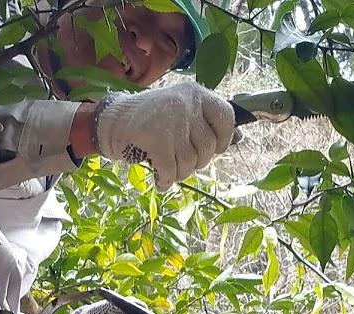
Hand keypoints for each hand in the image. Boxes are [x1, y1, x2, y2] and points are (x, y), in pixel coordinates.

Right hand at [94, 83, 235, 190]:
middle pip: (206, 148)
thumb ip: (207, 123)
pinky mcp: (155, 138)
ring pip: (190, 162)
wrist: (112, 121)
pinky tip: (161, 180)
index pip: (226, 117)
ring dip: (180, 173)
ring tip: (168, 168)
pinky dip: (166, 180)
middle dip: (196, 162)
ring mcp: (170, 120)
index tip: (212, 149)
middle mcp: (186, 103)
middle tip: (180, 160)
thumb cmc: (152, 120)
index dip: (223, 140)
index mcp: (196, 93)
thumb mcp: (182, 112)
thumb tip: (241, 139)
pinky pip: (171, 170)